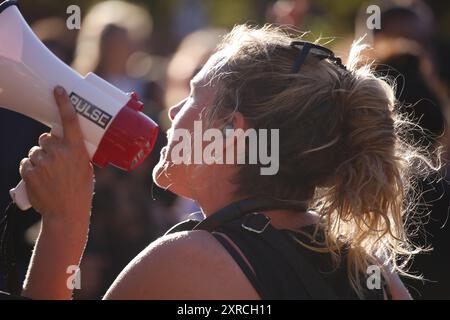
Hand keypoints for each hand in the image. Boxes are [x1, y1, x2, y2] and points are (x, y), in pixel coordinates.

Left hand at [19, 87, 93, 222]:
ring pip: (35, 150)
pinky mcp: (30, 171)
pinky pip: (27, 162)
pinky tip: (40, 179)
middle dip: (49, 145)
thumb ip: (76, 152)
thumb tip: (67, 142)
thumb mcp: (86, 168)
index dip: (63, 103)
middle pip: (46, 137)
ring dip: (40, 158)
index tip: (57, 89)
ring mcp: (43, 161)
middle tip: (56, 160)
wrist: (66, 212)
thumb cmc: (80, 191)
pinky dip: (31, 168)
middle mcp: (59, 152)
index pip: (70, 120)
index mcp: (76, 150)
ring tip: (49, 174)